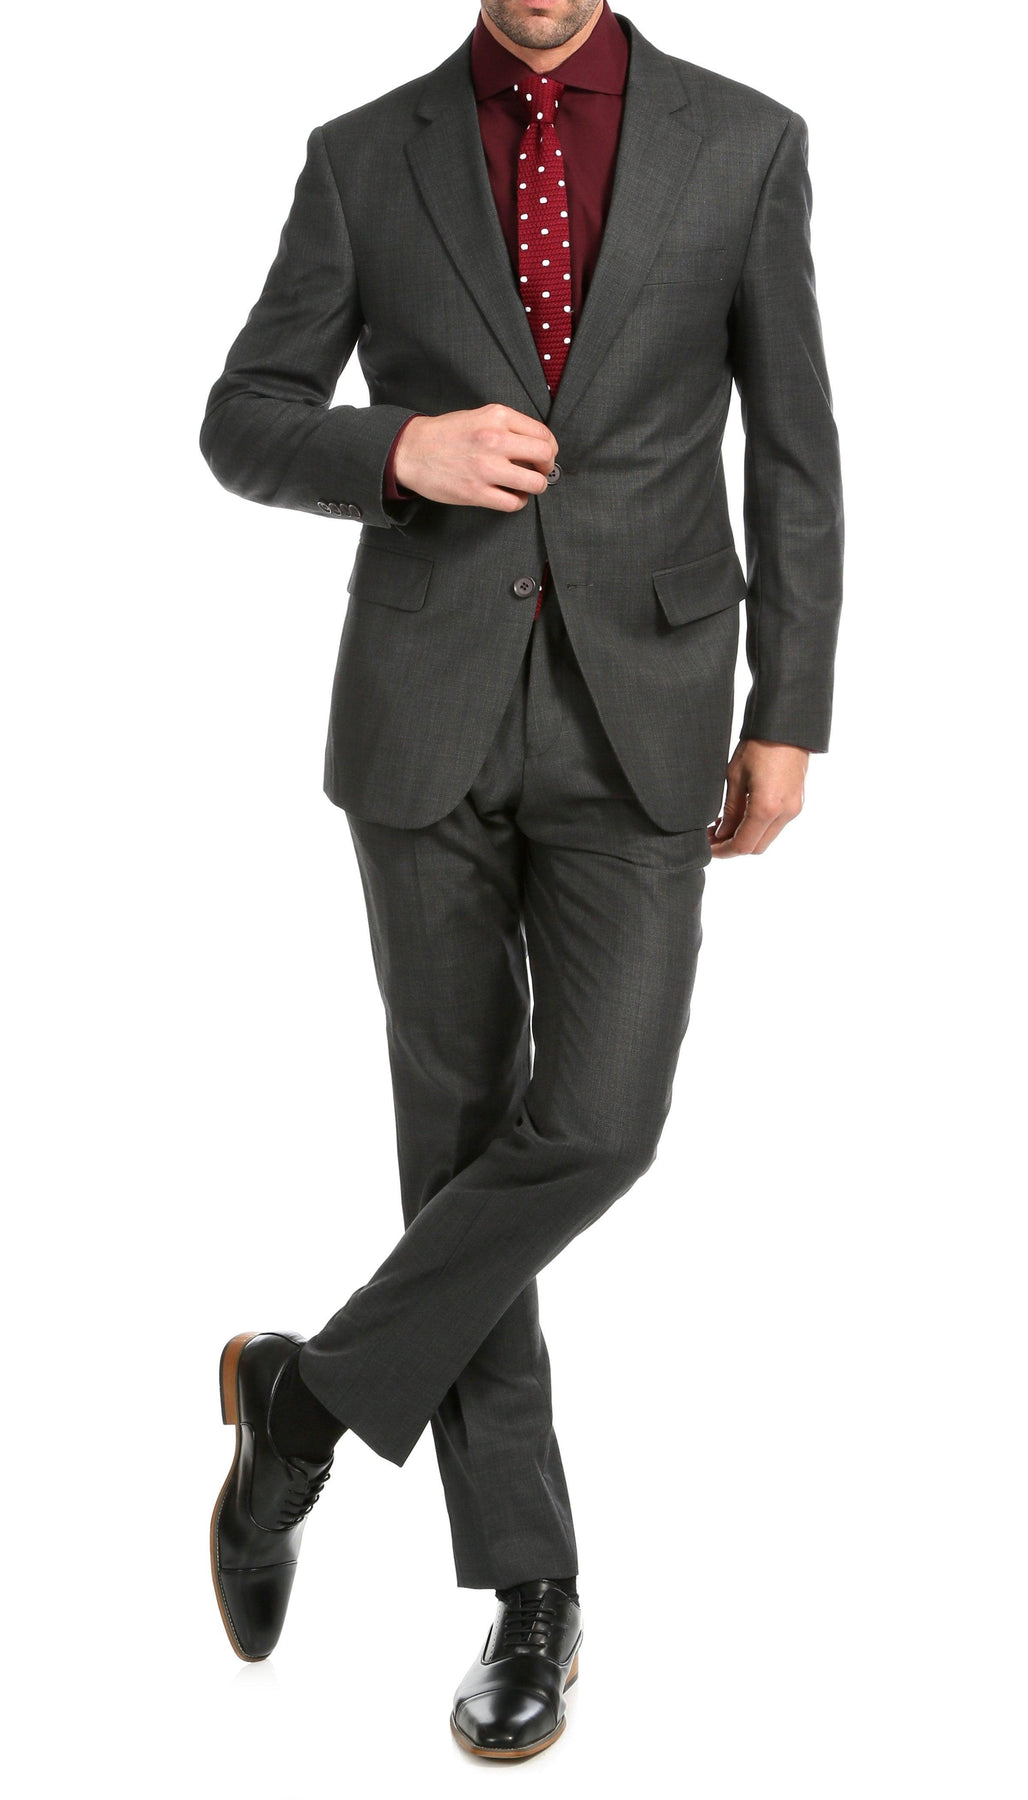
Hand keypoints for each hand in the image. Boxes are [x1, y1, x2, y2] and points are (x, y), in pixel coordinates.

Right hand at [394, 403, 557, 510]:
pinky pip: (514, 503)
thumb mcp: (479, 416)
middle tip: (539, 471)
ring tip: (526, 486)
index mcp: (497, 417)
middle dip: (547, 467)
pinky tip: (511, 496)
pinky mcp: (477, 492)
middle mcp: (495, 440)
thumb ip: (508, 427)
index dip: (550, 448)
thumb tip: (537, 445)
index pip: (543, 433)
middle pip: (544, 456)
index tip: (545, 455)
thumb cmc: (445, 435)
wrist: (412, 450)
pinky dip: (518, 501)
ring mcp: (486, 468)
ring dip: (536, 487)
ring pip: (535, 482)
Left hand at [708, 738, 809, 857]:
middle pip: (756, 847)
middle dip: (733, 846)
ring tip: (723, 825)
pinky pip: (775, 825)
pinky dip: (758, 827)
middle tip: (712, 837)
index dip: (723, 851)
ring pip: (766, 838)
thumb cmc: (759, 746)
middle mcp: (784, 813)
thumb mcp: (735, 777)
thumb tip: (722, 834)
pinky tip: (742, 816)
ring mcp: (793, 809)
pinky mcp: (796, 803)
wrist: (786, 728)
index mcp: (766, 808)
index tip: (708, 848)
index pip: (743, 845)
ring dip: (746, 837)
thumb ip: (730, 811)